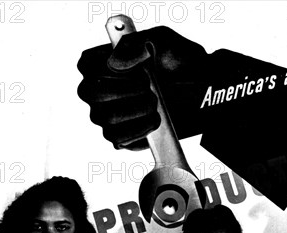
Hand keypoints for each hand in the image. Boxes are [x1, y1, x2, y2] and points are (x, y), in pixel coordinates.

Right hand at [77, 26, 207, 149]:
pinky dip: (138, 129)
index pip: (85, 66)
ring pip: (104, 117)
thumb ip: (136, 43)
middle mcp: (99, 89)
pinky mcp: (121, 136)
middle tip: (148, 88)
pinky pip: (117, 138)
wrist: (201, 89)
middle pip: (89, 93)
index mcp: (102, 61)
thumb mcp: (161, 40)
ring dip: (136, 109)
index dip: (108, 68)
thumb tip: (114, 63)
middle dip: (123, 91)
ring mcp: (107, 114)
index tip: (137, 69)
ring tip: (156, 103)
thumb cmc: (177, 61)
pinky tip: (155, 120)